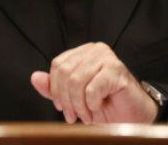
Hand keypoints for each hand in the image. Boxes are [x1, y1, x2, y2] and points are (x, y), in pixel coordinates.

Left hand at [30, 42, 157, 123]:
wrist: (132, 117)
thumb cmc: (106, 105)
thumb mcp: (74, 98)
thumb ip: (54, 88)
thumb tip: (35, 77)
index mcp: (83, 52)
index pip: (58, 65)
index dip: (56, 89)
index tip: (62, 107)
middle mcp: (95, 49)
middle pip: (65, 72)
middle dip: (66, 100)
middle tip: (73, 117)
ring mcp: (107, 57)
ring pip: (77, 81)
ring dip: (79, 105)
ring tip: (87, 116)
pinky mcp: (117, 70)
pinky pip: (92, 88)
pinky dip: (92, 104)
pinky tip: (98, 108)